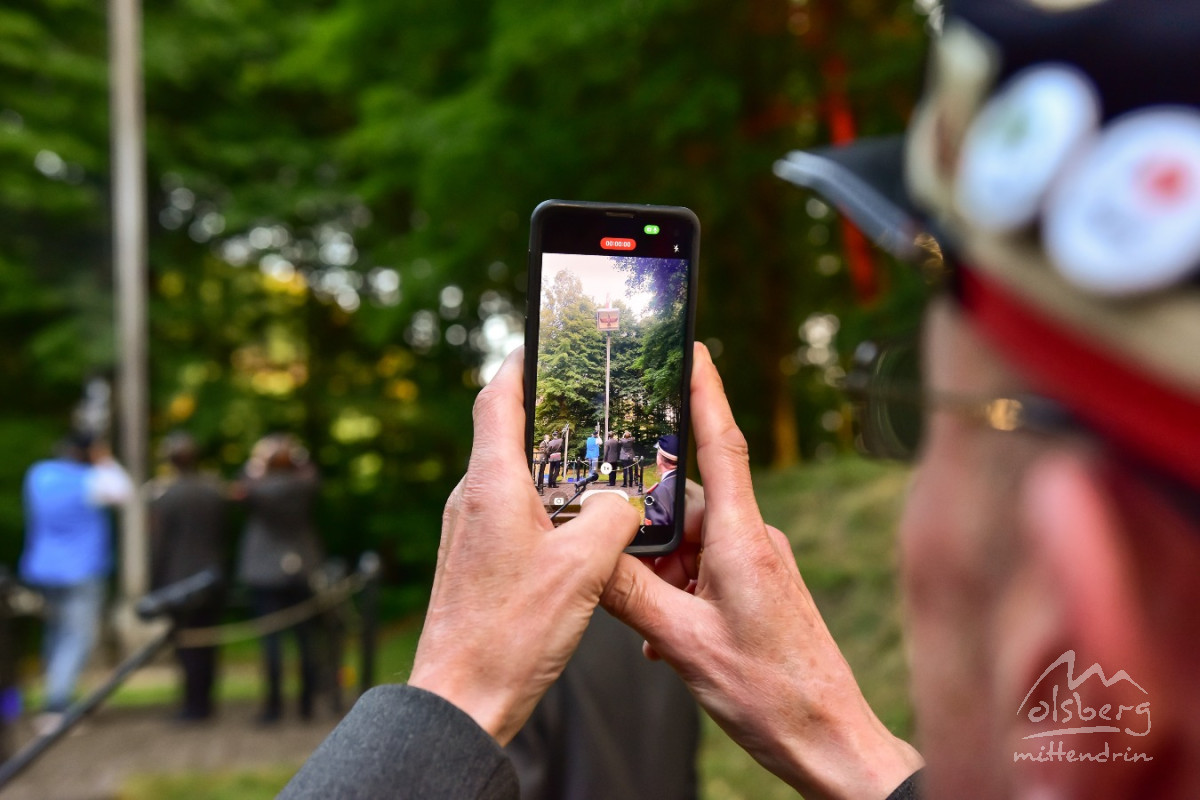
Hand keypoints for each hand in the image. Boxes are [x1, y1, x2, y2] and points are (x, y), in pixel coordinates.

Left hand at [408, 347, 640, 744]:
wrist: (460, 698)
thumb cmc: (509, 634)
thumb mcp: (583, 568)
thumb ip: (611, 518)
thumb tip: (619, 502)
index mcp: (491, 485)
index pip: (499, 398)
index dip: (523, 363)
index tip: (547, 341)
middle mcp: (472, 499)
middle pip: (508, 433)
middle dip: (551, 414)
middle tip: (593, 403)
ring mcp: (470, 529)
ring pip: (514, 477)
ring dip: (553, 466)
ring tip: (598, 466)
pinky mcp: (475, 558)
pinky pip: (514, 512)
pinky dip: (547, 505)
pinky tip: (579, 527)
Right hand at [602, 343, 923, 799]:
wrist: (830, 740)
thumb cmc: (772, 694)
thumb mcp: (685, 645)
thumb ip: (631, 597)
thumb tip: (587, 558)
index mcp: (741, 538)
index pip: (720, 444)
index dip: (705, 391)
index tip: (694, 347)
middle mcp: (753, 539)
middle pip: (686, 504)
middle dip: (646, 532)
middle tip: (620, 568)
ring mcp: (759, 564)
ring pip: (691, 544)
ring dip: (660, 575)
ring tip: (650, 626)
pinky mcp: (759, 588)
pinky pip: (706, 571)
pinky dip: (679, 594)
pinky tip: (666, 638)